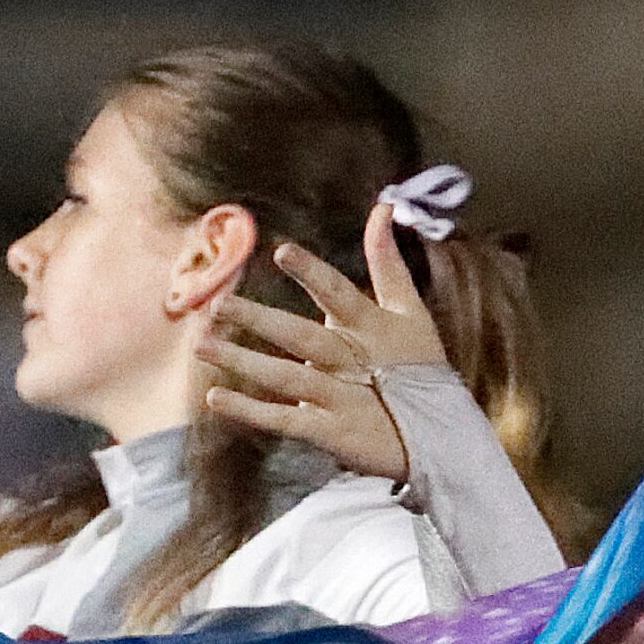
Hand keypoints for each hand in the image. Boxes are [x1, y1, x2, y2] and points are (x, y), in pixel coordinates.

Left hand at [192, 202, 454, 483]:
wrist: (441, 436)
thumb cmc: (418, 366)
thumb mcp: (410, 311)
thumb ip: (388, 261)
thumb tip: (383, 207)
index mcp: (372, 326)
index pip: (339, 293)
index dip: (313, 273)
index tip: (282, 252)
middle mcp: (355, 360)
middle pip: (302, 336)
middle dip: (261, 319)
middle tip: (219, 305)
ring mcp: (344, 398)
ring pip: (288, 377)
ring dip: (244, 361)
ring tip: (202, 345)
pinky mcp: (333, 433)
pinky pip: (286, 420)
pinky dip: (251, 411)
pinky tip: (214, 399)